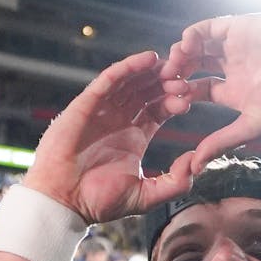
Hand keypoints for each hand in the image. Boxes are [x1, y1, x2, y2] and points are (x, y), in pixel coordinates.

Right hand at [23, 51, 195, 222]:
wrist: (65, 201)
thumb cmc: (100, 201)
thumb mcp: (146, 195)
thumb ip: (175, 183)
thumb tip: (195, 161)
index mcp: (136, 135)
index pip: (160, 108)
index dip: (176, 100)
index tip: (191, 97)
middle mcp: (120, 118)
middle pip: (148, 90)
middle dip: (167, 82)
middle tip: (186, 77)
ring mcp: (103, 109)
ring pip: (131, 80)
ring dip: (152, 71)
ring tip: (171, 66)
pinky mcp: (87, 104)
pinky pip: (109, 79)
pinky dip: (128, 67)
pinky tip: (149, 59)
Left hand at [160, 14, 260, 170]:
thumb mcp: (250, 126)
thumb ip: (221, 142)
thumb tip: (194, 167)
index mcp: (232, 91)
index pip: (197, 90)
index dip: (181, 94)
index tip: (169, 101)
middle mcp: (231, 67)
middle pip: (192, 66)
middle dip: (176, 72)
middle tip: (165, 81)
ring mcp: (233, 45)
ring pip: (196, 46)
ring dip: (181, 54)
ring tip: (174, 64)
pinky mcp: (238, 27)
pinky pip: (206, 28)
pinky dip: (192, 35)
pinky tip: (187, 46)